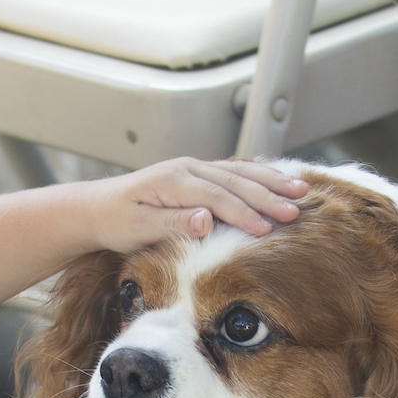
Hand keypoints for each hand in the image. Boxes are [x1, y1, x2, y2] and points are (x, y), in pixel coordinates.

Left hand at [89, 158, 307, 253]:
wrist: (96, 208)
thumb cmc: (115, 221)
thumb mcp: (138, 228)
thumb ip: (173, 223)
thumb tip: (206, 220)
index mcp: (172, 180)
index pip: (216, 196)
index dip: (243, 212)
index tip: (267, 228)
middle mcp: (186, 169)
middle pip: (234, 181)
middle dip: (268, 195)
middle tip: (296, 208)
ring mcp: (193, 169)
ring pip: (239, 172)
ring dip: (271, 181)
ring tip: (300, 190)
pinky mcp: (196, 175)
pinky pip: (233, 173)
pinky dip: (258, 176)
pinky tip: (278, 180)